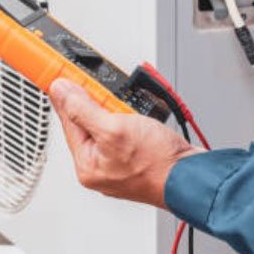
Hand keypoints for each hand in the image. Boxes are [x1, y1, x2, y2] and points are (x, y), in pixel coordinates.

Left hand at [49, 78, 202, 207]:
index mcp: (87, 164)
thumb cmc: (157, 163)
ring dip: (117, 110)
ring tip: (131, 112)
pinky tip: (140, 118)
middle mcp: (100, 167)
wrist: (192, 176)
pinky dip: (130, 119)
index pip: (68, 122)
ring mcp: (118, 164)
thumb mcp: (114, 129)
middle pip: (87, 123)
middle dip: (98, 104)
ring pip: (108, 125)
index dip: (67, 96)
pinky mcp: (135, 158)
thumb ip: (82, 109)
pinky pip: (125, 131)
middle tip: (109, 96)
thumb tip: (61, 92)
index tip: (62, 77)